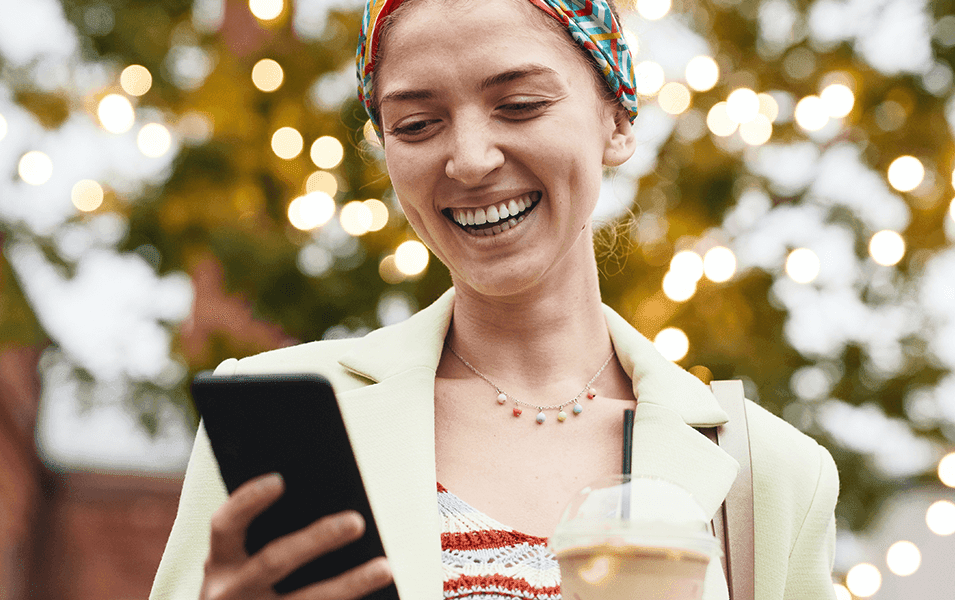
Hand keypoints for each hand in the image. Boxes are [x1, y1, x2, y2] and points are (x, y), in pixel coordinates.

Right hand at [200, 473, 392, 599]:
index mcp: (220, 563)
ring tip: (383, 568)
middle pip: (274, 560)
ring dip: (349, 584)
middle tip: (357, 522)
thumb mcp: (239, 565)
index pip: (225, 525)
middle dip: (317, 539)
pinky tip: (375, 596)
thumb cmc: (246, 588)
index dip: (248, 501)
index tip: (279, 480)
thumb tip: (323, 500)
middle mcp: (230, 591)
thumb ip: (263, 539)